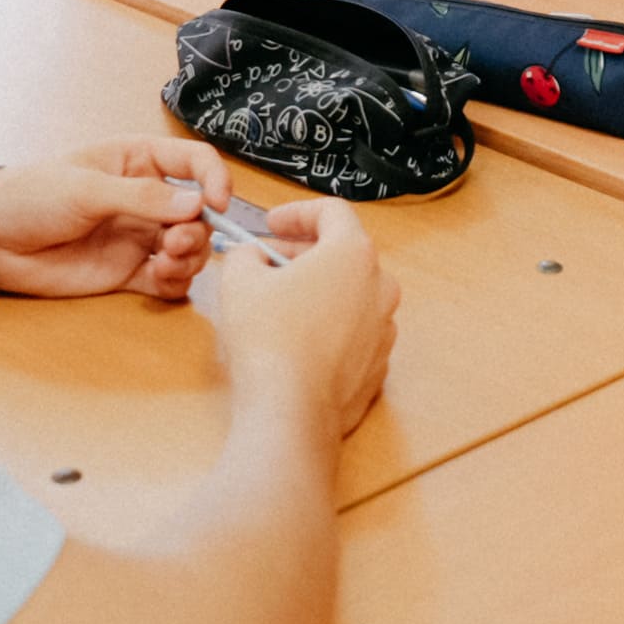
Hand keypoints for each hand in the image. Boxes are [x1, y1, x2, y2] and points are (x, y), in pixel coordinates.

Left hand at [0, 139, 226, 302]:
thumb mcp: (87, 188)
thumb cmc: (32, 195)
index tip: (216, 203)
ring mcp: (138, 237)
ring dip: (191, 257)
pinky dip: (175, 282)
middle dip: (199, 230)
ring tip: (167, 262)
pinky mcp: (127, 272)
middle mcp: (146, 199)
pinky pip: (167, 280)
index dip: (215, 179)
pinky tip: (161, 278)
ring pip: (189, 249)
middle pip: (198, 214)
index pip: (195, 162)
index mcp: (138, 161)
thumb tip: (197, 207)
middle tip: (173, 243)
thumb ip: (142, 198)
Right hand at [197, 199, 397, 444]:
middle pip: (343, 253)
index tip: (273, 224)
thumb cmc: (269, 340)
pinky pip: (353, 332)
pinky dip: (328, 327)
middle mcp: (380, 287)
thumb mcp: (239, 279)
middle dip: (302, 254)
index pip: (331, 212)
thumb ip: (245, 254)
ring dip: (317, 291)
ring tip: (279, 304)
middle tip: (267, 264)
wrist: (291, 411)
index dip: (296, 212)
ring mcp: (384, 329)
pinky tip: (297, 341)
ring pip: (350, 295)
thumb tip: (251, 259)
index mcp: (354, 254)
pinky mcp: (378, 365)